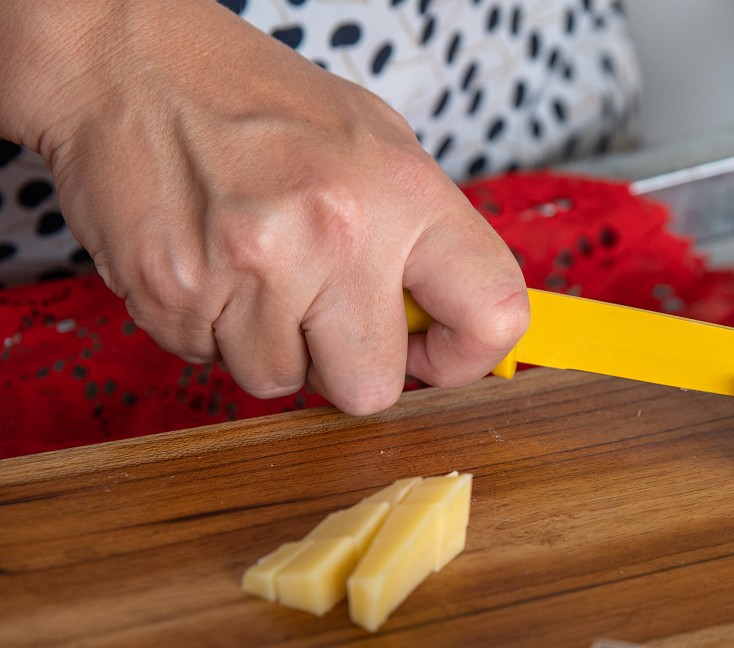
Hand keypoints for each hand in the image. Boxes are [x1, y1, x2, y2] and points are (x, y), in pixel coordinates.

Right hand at [0, 0, 526, 414]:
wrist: (128, 61)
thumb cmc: (259, 101)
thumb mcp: (379, 143)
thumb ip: (425, 238)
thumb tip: (461, 320)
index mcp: (405, 193)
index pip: (493, 314)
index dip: (467, 354)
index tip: (436, 349)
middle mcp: (335, 234)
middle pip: (371, 389)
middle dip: (349, 363)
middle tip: (325, 311)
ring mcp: (250, 269)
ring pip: (282, 382)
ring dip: (271, 344)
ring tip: (255, 269)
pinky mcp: (175, 295)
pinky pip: (212, 362)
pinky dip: (213, 328)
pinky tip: (212, 265)